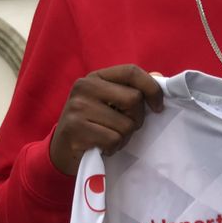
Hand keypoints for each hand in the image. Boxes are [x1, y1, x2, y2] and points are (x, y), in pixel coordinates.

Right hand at [49, 65, 164, 175]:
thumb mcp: (109, 102)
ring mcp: (78, 107)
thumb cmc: (92, 124)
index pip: (131, 72)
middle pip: (134, 99)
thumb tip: (159, 76)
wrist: (61, 151)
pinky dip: (113, 148)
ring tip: (109, 138)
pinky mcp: (75, 129)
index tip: (158, 107)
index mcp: (96, 77)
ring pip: (126, 124)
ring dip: (124, 138)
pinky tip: (102, 147)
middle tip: (124, 128)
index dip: (152, 88)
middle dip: (137, 119)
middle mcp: (84, 87)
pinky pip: (113, 140)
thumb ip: (132, 89)